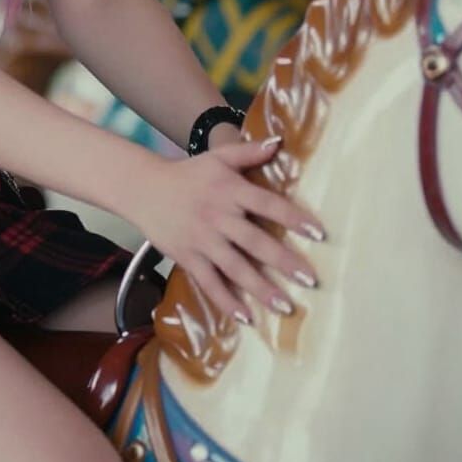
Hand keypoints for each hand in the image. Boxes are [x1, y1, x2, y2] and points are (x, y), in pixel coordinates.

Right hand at [133, 137, 323, 324]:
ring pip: (235, 267)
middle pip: (255, 241)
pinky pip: (209, 282)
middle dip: (284, 261)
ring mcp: (201, 238)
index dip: (293, 218)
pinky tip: (246, 318)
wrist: (143, 188)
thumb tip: (279, 143)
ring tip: (286, 306)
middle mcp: (217, 215)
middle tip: (310, 280)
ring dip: (261, 288)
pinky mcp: (186, 256)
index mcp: (229, 189)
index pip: (267, 203)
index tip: (318, 234)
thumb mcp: (217, 157)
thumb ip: (248, 151)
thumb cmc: (188, 174)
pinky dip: (226, 301)